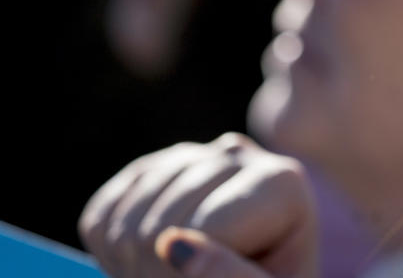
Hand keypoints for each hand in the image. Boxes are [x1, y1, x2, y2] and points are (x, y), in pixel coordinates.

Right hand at [78, 132, 317, 276]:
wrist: (251, 276)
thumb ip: (230, 277)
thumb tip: (172, 243)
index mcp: (283, 183)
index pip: (209, 230)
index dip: (193, 276)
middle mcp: (237, 155)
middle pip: (165, 223)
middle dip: (159, 275)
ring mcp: (190, 157)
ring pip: (128, 219)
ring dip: (133, 269)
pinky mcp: (147, 172)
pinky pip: (101, 216)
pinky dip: (109, 257)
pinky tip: (148, 267)